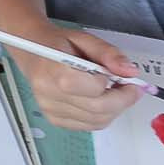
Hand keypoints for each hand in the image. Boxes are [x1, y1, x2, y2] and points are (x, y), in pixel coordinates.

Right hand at [12, 26, 144, 131]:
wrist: (31, 51)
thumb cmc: (57, 43)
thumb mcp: (84, 39)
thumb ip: (108, 53)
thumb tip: (130, 71)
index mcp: (55, 70)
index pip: (95, 88)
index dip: (116, 84)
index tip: (127, 78)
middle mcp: (49, 93)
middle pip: (98, 109)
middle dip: (122, 100)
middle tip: (131, 89)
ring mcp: (50, 109)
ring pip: (96, 121)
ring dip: (114, 109)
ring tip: (115, 93)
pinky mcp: (54, 119)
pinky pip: (88, 126)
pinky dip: (101, 116)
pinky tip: (100, 101)